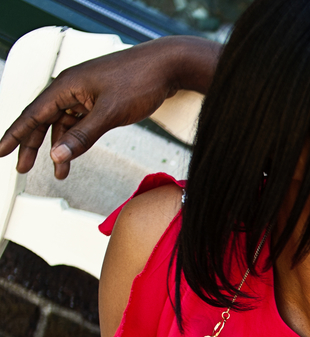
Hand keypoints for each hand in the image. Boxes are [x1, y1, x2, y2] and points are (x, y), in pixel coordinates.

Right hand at [0, 36, 219, 178]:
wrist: (168, 65)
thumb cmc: (140, 80)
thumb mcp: (110, 113)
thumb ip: (83, 136)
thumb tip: (57, 155)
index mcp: (66, 86)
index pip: (32, 114)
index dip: (15, 135)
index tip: (0, 151)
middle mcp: (71, 88)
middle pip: (43, 120)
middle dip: (32, 145)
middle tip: (22, 168)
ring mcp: (86, 94)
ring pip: (63, 124)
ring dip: (60, 147)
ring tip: (59, 173)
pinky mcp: (100, 100)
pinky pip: (80, 122)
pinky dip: (77, 139)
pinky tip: (75, 154)